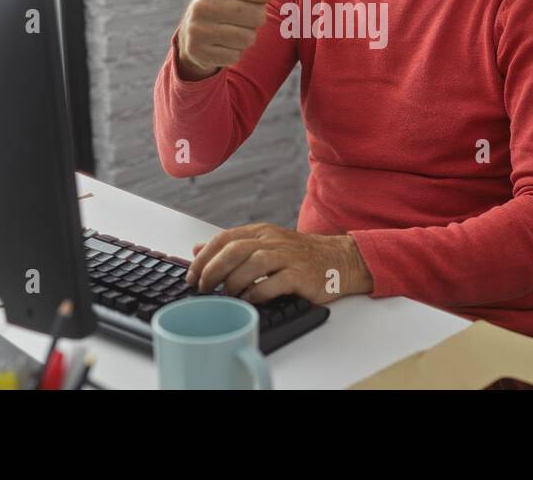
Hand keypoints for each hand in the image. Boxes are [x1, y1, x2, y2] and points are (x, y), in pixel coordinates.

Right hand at [176, 0, 272, 80]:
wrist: (197, 32)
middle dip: (255, 18)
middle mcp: (202, 2)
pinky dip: (234, 52)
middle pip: (258, 16)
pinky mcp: (199, 52)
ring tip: (229, 27)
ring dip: (245, 36)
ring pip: (248, 38)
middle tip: (238, 13)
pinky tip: (221, 42)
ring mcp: (198, 29)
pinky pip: (237, 55)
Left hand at [185, 223, 373, 304]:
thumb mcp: (265, 244)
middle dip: (212, 270)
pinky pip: (274, 283)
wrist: (341, 260)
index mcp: (262, 232)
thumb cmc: (300, 256)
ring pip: (252, 263)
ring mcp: (288, 257)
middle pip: (234, 249)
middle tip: (202, 288)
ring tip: (225, 295)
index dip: (204, 257)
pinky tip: (250, 300)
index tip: (192, 275)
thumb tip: (197, 249)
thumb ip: (232, 247)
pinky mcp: (301, 275)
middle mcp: (273, 240)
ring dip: (233, 282)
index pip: (225, 238)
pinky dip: (257, 292)